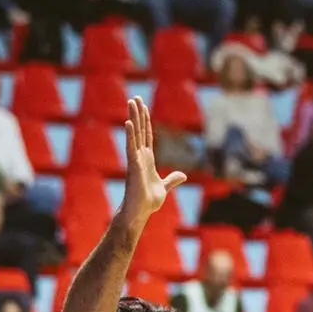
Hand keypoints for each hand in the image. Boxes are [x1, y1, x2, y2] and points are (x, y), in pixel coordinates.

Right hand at [120, 97, 186, 224]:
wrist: (139, 214)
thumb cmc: (147, 202)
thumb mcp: (164, 188)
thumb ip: (172, 179)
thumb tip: (183, 175)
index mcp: (147, 159)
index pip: (146, 135)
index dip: (145, 121)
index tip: (143, 107)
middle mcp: (140, 156)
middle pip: (139, 130)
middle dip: (138, 114)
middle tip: (135, 98)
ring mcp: (135, 160)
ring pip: (134, 134)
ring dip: (133, 118)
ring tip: (131, 102)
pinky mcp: (133, 166)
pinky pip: (131, 148)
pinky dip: (130, 135)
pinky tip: (129, 123)